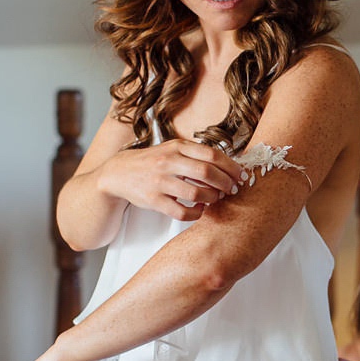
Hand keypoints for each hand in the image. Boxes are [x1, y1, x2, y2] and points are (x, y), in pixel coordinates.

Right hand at [99, 138, 245, 220]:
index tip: (241, 175)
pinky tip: (199, 210)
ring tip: (215, 199)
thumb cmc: (152, 162)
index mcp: (177, 147)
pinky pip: (181, 211)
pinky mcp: (153, 200)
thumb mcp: (172, 149)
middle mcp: (168, 162)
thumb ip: (196, 154)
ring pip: (197, 194)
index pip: (212, 154)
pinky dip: (195, 214)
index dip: (231, 167)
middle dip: (226, 183)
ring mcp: (160, 181)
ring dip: (212, 199)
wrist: (118, 173)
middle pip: (207, 173)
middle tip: (232, 190)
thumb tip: (228, 164)